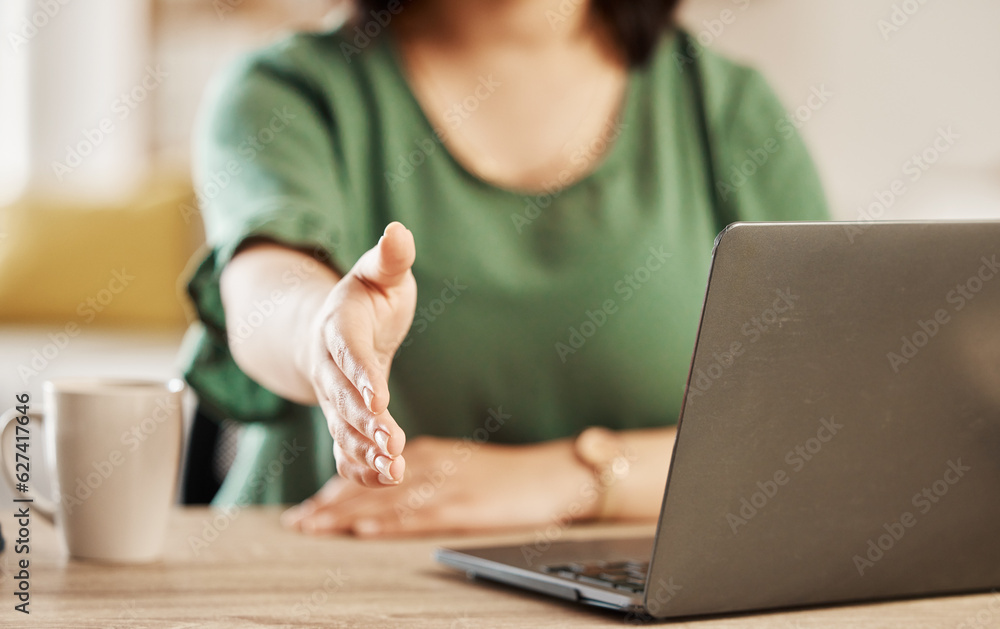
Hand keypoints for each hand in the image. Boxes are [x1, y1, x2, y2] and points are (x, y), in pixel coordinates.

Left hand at [280, 436, 601, 536]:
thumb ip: (430, 475)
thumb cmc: (513, 475)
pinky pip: (419, 516)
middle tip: (296, 521)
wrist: (556, 474)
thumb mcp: (464, 466)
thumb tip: (395, 492)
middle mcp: (430, 466)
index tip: (309, 506)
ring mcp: (446, 486)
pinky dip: (388, 523)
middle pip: (370, 487)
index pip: (372, 472)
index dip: (337, 490)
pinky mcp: (464, 507)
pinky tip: (363, 529)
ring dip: (345, 515)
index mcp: (430, 454)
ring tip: (312, 526)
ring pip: (385, 501)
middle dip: (329, 505)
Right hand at [300, 222, 416, 486]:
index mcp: (338, 327)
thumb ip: (391, 258)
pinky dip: (359, 467)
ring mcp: (333, 397)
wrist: (330, 329)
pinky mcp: (341, 421)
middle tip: (392, 444)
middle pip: (343, 398)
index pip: (348, 353)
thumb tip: (399, 230)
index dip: (362, 375)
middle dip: (366, 423)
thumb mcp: (378, 273)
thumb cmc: (366, 298)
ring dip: (366, 452)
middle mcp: (330, 367)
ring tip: (394, 471)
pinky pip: (344, 448)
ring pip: (343, 429)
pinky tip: (385, 481)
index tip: (380, 398)